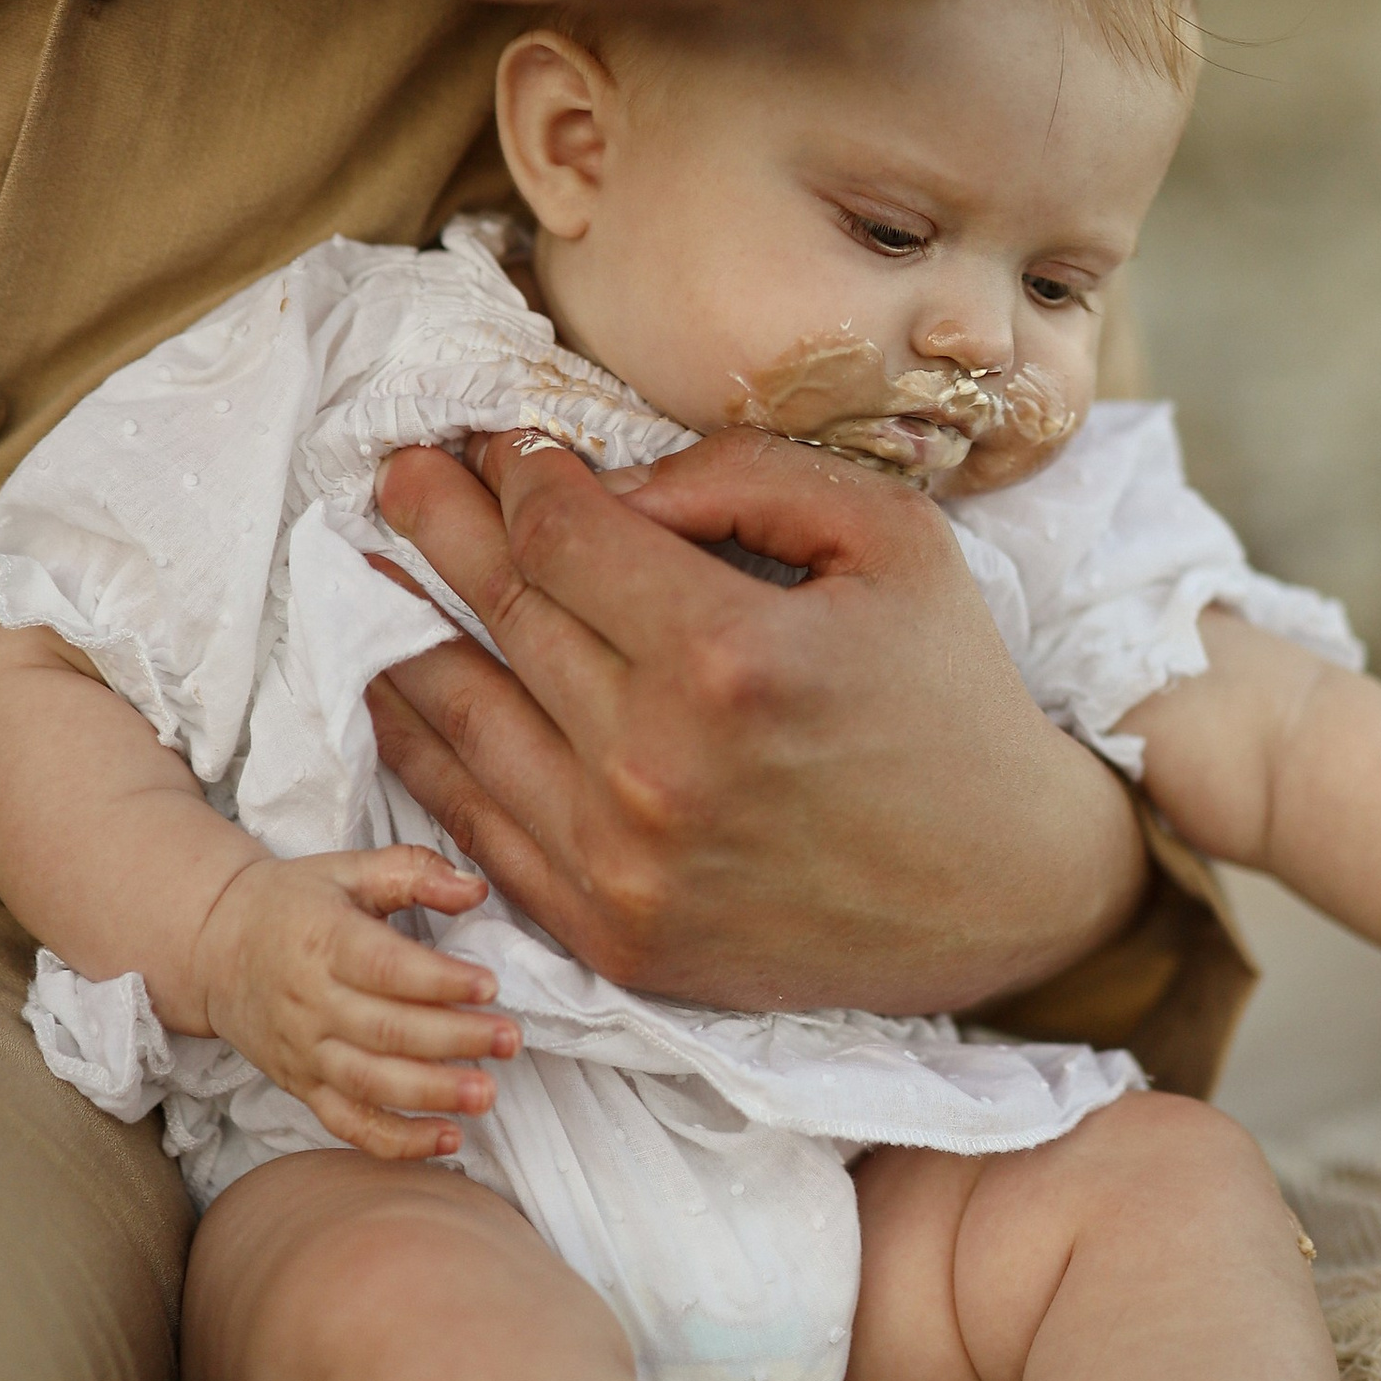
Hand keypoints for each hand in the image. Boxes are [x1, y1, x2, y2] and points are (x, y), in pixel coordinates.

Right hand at [188, 842, 516, 1161]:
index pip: (385, 967)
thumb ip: (413, 872)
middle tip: (509, 1040)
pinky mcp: (302, 1086)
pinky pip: (348, 1123)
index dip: (438, 980)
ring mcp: (305, 1052)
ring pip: (370, 1082)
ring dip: (431, 1093)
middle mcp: (310, 1002)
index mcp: (323, 941)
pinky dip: (396, 1141)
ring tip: (486, 1095)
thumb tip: (476, 889)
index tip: (489, 985)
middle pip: (387, 1030)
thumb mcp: (347, 870)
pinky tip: (447, 1139)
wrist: (215, 949)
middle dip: (453, 1039)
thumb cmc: (292, 904)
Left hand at [366, 431, 1147, 1015]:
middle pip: (500, 612)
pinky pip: (478, 830)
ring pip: (460, 720)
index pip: (563, 535)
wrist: (1004, 888)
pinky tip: (402, 693)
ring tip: (376, 569)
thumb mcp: (889, 537)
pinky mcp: (613, 938)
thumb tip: (608, 479)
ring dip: (405, 631)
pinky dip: (424, 754)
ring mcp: (621, 866)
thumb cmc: (952, 693)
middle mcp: (654, 766)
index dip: (517, 474)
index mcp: (727, 656)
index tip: (500, 442)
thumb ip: (744, 477)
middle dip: (440, 525)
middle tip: (395, 473)